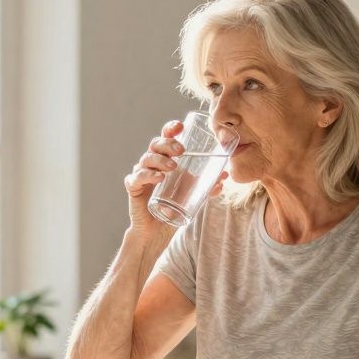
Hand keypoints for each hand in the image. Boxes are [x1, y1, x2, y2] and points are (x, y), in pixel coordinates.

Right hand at [124, 120, 227, 235]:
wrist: (157, 232)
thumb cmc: (173, 208)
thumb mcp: (193, 194)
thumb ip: (207, 185)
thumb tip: (224, 176)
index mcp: (164, 159)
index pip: (165, 138)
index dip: (170, 129)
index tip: (180, 126)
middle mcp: (150, 164)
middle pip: (155, 145)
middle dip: (168, 143)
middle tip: (181, 150)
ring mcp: (140, 175)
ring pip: (146, 159)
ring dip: (160, 160)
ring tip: (173, 166)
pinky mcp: (133, 188)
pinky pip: (136, 178)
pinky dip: (147, 176)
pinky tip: (159, 178)